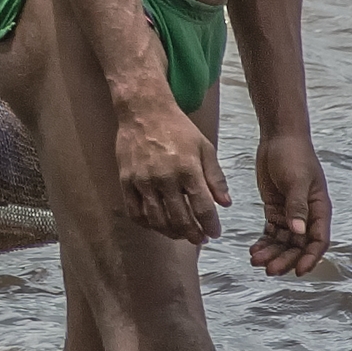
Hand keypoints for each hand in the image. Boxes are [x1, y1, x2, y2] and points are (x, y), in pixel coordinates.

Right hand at [115, 93, 229, 244]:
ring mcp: (142, 181)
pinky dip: (147, 224)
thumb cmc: (178, 128)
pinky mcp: (126, 181)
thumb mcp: (204, 147)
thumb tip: (225, 204)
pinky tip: (157, 224)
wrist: (143, 111)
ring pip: (157, 220)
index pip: (203, 207)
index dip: (211, 226)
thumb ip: (215, 177)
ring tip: (181, 234)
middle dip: (193, 235)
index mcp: (188, 169)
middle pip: (180, 219)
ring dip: (172, 233)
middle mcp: (164, 178)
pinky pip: (134, 212)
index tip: (215, 233)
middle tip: (200, 238)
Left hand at [251, 130, 331, 275]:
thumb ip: (297, 207)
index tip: (299, 272)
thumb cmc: (294, 155)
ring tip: (255, 261)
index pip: (318, 241)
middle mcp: (307, 216)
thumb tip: (300, 233)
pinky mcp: (276, 209)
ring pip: (283, 241)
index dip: (310, 258)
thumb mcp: (297, 180)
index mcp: (319, 210)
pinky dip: (264, 242)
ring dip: (272, 253)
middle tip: (268, 270)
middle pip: (298, 245)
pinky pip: (271, 232)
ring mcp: (291, 214)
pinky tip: (253, 250)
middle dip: (285, 259)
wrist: (279, 137)